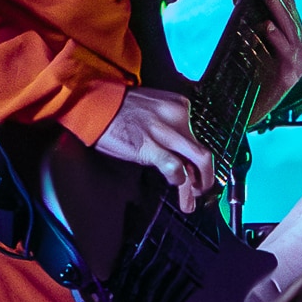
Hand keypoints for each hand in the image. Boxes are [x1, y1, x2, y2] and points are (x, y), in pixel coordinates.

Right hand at [95, 87, 215, 212]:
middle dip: (206, 176)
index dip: (196, 160)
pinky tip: (173, 183)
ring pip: (197, 162)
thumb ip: (170, 127)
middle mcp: (178, 117)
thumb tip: (179, 153)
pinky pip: (175, 168)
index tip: (194, 171)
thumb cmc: (119, 108)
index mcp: (179, 106)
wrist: (94, 103)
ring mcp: (165, 132)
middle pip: (202, 152)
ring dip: (197, 185)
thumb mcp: (154, 109)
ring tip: (192, 198)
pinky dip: (178, 180)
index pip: (197, 137)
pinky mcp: (150, 146)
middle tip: (202, 188)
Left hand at [241, 0, 301, 124]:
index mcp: (296, 36)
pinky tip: (267, 27)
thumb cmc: (247, 73)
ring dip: (277, 9)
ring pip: (291, 29)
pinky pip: (286, 52)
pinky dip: (277, 39)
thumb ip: (244, 11)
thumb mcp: (247, 36)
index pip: (289, 7)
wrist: (242, 110)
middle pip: (290, 14)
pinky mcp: (290, 75)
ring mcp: (299, 62)